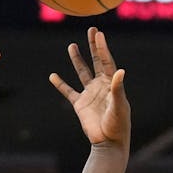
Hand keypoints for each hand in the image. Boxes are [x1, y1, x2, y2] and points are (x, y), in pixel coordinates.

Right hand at [49, 27, 129, 149]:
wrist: (108, 142)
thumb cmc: (118, 125)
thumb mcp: (119, 106)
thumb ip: (117, 88)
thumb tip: (120, 71)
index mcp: (112, 83)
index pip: (106, 61)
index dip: (102, 48)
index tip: (98, 34)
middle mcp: (101, 85)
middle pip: (95, 61)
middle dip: (93, 46)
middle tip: (91, 30)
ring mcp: (89, 94)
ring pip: (81, 72)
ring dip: (77, 59)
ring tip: (72, 46)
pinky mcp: (79, 104)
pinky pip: (68, 91)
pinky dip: (60, 84)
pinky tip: (53, 76)